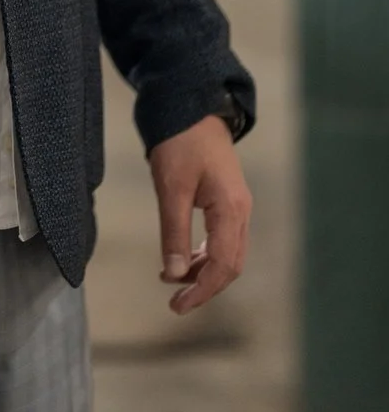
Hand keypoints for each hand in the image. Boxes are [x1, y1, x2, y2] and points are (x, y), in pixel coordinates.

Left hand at [148, 114, 250, 314]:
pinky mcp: (228, 200)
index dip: (201, 290)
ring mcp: (238, 205)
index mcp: (230, 209)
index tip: (177, 305)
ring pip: (228, 253)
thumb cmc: (179, 142)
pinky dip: (204, 254)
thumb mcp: (171, 187)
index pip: (222, 264)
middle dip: (204, 286)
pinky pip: (223, 238)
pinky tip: (183, 258)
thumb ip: (173, 232)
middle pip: (230, 264)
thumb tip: (173, 274)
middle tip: (175, 302)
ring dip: (203, 271)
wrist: (191, 106)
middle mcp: (241, 211)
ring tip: (172, 279)